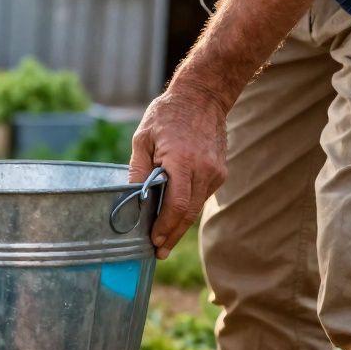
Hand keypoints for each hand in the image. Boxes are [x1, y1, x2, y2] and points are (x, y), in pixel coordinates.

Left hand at [128, 84, 228, 259]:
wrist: (203, 97)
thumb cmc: (167, 115)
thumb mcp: (142, 138)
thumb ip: (138, 169)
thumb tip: (130, 198)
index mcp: (182, 161)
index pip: (176, 205)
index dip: (165, 227)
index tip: (154, 242)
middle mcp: (203, 170)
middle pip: (188, 213)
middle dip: (172, 235)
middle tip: (159, 252)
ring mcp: (216, 172)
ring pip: (196, 207)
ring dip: (180, 225)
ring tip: (163, 240)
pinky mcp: (220, 172)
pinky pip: (201, 196)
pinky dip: (188, 208)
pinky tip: (174, 216)